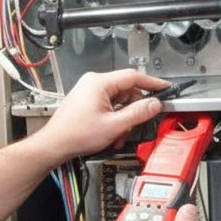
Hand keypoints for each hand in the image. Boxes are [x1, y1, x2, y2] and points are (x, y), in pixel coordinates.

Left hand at [40, 69, 169, 164]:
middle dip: (133, 111)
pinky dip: (115, 119)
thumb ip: (138, 113)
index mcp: (99, 82)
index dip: (152, 83)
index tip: (165, 88)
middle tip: (135, 124)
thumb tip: (154, 104)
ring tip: (118, 134)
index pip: (133, 76)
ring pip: (120, 101)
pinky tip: (112, 133)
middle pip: (127, 91)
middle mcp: (94, 82)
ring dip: (124, 119)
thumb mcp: (114, 125)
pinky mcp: (88, 100)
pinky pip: (110, 106)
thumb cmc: (76, 134)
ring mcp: (90, 91)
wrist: (55, 144)